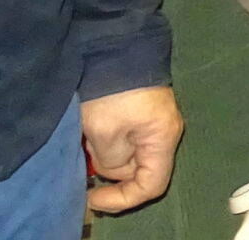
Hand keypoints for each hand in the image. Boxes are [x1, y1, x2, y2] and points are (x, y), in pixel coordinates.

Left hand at [81, 86, 180, 213]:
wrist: (120, 47)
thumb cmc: (115, 93)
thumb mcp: (105, 132)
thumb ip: (111, 161)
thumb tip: (111, 167)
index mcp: (162, 139)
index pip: (152, 185)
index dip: (123, 199)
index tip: (92, 196)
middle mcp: (164, 134)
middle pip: (141, 171)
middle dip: (111, 177)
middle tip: (84, 170)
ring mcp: (154, 123)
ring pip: (131, 157)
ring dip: (106, 159)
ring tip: (86, 147)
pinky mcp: (142, 113)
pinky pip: (126, 142)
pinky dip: (107, 146)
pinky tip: (91, 137)